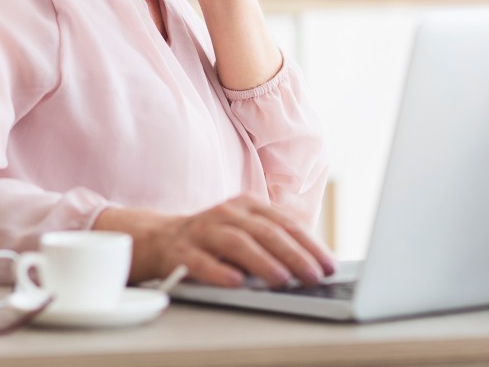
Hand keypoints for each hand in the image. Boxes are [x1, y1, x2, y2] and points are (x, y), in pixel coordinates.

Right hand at [96, 194, 335, 287]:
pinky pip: (201, 261)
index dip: (309, 244)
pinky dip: (219, 272)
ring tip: (282, 280)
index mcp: (247, 205)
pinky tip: (236, 283)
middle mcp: (226, 212)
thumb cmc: (213, 240)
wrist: (159, 240)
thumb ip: (274, 241)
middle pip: (265, 231)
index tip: (329, 265)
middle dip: (294, 255)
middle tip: (315, 276)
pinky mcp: (180, 251)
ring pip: (236, 243)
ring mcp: (202, 229)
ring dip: (262, 261)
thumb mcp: (245, 231)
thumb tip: (315, 265)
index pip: (285, 223)